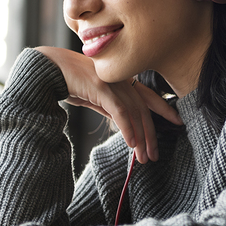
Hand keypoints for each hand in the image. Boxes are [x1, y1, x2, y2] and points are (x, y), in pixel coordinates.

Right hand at [35, 46, 182, 162]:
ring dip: (141, 138)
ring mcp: (113, 82)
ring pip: (135, 114)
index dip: (165, 109)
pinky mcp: (102, 88)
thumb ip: (108, 106)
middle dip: (151, 134)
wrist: (47, 67)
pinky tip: (133, 144)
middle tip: (155, 155)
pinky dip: (128, 129)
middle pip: (144, 109)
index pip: (149, 96)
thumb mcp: (93, 96)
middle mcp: (121, 79)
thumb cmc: (68, 81)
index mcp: (121, 79)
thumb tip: (122, 124)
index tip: (178, 121)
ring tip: (144, 158)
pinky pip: (120, 112)